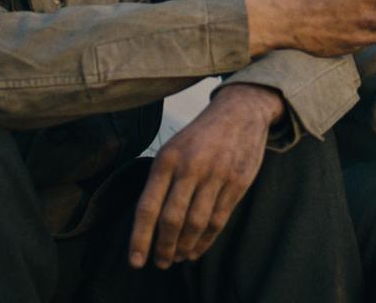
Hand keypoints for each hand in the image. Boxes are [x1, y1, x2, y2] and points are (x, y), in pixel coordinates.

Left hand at [127, 83, 281, 268]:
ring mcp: (216, 175)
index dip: (140, 238)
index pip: (148, 207)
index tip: (136, 261)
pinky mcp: (238, 182)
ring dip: (184, 247)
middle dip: (163, 247)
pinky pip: (219, 219)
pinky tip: (197, 249)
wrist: (240, 111)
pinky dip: (206, 240)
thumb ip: (161, 181)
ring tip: (177, 257)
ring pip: (196, 223)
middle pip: (172, 220)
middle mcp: (190, 167)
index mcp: (167, 159)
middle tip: (160, 263)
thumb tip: (147, 223)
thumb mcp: (173, 148)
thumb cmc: (200, 136)